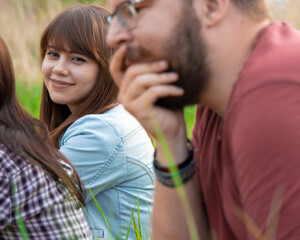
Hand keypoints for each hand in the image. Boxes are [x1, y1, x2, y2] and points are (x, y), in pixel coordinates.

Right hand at [110, 46, 187, 160]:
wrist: (173, 132)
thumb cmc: (169, 108)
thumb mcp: (161, 87)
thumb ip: (154, 74)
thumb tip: (162, 53)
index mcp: (127, 88)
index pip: (116, 70)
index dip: (118, 57)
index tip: (126, 45)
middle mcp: (123, 95)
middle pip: (132, 71)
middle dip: (151, 65)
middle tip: (168, 64)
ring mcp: (128, 103)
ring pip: (142, 81)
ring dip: (162, 77)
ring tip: (176, 77)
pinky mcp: (137, 110)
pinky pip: (152, 92)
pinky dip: (168, 89)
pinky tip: (179, 91)